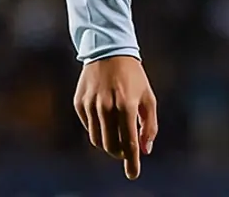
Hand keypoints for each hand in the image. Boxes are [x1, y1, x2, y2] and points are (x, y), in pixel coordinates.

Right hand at [74, 55, 157, 179]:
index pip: (129, 142)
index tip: (133, 175)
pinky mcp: (79, 104)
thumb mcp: (148, 97)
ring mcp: (90, 106)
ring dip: (108, 142)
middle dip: (120, 153)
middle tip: (126, 150)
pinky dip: (97, 128)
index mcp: (127, 106)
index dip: (131, 161)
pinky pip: (88, 127)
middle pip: (111, 146)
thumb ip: (149, 125)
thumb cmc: (134, 77)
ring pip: (97, 139)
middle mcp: (107, 107)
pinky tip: (104, 116)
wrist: (109, 52)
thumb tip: (145, 150)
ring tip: (116, 131)